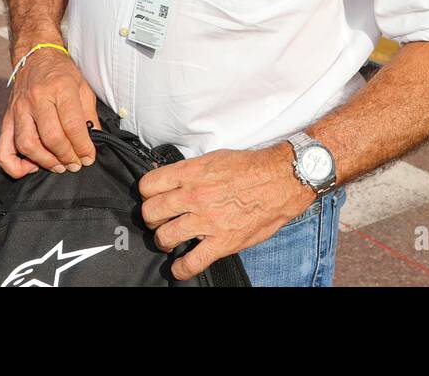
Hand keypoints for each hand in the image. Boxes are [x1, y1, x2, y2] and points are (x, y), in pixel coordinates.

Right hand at [0, 48, 100, 177]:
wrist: (36, 56)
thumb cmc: (61, 72)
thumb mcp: (83, 87)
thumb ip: (89, 115)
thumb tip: (94, 139)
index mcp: (60, 88)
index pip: (72, 125)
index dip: (83, 146)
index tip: (89, 157)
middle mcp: (37, 99)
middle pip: (51, 138)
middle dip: (67, 156)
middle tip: (76, 164)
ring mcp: (19, 109)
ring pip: (27, 144)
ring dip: (45, 161)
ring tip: (59, 165)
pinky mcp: (7, 119)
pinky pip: (3, 150)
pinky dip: (15, 165)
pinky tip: (31, 166)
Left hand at [139, 144, 314, 280]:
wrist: (281, 179)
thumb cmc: (251, 167)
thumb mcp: (214, 159)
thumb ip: (190, 171)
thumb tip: (170, 179)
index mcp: (191, 173)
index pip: (148, 185)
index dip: (147, 194)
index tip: (152, 198)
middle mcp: (194, 196)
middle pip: (150, 212)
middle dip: (151, 218)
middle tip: (159, 221)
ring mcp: (207, 220)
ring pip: (164, 237)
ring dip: (163, 241)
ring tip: (170, 241)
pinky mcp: (222, 241)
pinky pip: (191, 262)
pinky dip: (181, 269)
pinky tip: (181, 266)